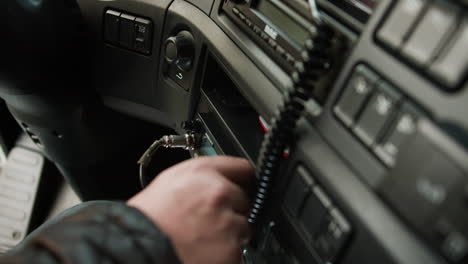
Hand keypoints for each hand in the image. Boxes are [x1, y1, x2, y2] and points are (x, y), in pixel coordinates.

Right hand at [127, 156, 254, 263]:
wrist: (139, 249)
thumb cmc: (149, 219)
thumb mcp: (170, 181)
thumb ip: (201, 178)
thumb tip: (218, 180)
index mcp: (204, 173)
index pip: (244, 168)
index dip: (243, 179)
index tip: (244, 186)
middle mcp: (219, 194)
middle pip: (245, 199)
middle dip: (233, 209)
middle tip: (209, 220)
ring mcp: (227, 222)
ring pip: (243, 226)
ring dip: (230, 233)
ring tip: (203, 237)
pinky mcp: (231, 249)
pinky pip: (238, 250)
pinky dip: (226, 253)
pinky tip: (206, 250)